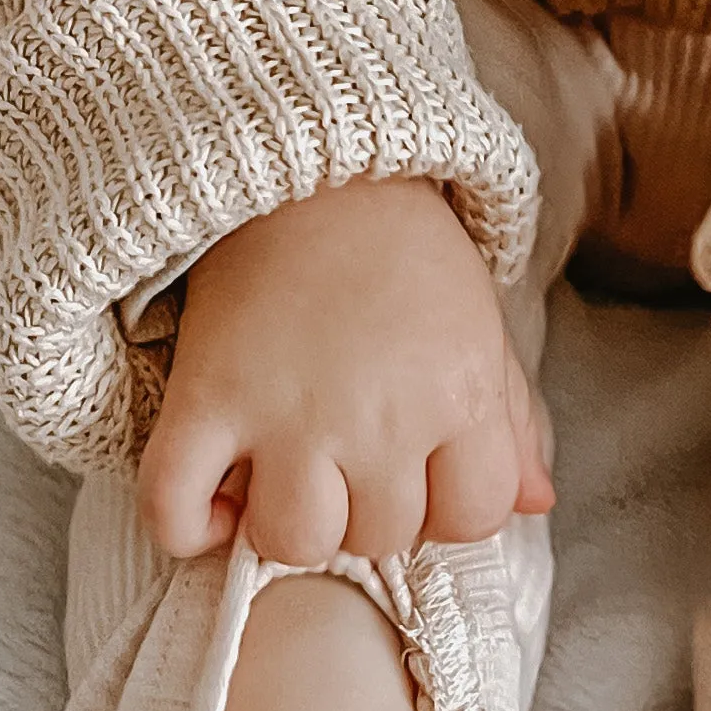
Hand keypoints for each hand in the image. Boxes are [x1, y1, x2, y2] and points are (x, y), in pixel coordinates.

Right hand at [139, 174, 555, 568]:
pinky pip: (175, 508)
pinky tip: (214, 499)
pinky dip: (187, 524)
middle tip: (348, 445)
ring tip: (284, 467)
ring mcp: (287, 413)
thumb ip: (512, 421)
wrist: (311, 168)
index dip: (447, 503)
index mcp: (457, 392)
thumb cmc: (402, 250)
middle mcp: (379, 416)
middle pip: (381, 538)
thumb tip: (535, 505)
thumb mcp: (479, 324)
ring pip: (293, 542)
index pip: (474, 518)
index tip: (418, 466)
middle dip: (367, 507)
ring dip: (288, 521)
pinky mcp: (206, 399)